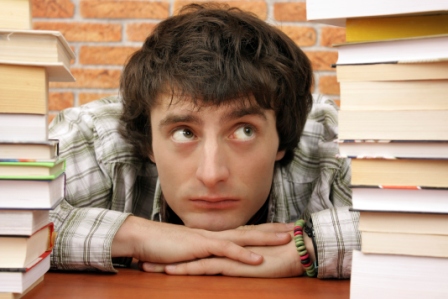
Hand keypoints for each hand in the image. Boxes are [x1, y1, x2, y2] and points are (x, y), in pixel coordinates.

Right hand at [112, 216, 292, 265]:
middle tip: (295, 228)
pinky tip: (258, 259)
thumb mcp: (190, 250)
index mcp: (215, 236)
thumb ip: (205, 251)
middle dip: (274, 229)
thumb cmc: (166, 246)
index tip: (283, 228)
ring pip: (244, 237)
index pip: (245, 230)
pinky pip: (226, 251)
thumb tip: (216, 255)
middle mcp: (216, 234)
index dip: (265, 229)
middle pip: (251, 229)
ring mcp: (210, 239)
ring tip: (286, 239)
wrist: (145, 239)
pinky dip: (243, 254)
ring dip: (266, 237)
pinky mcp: (201, 248)